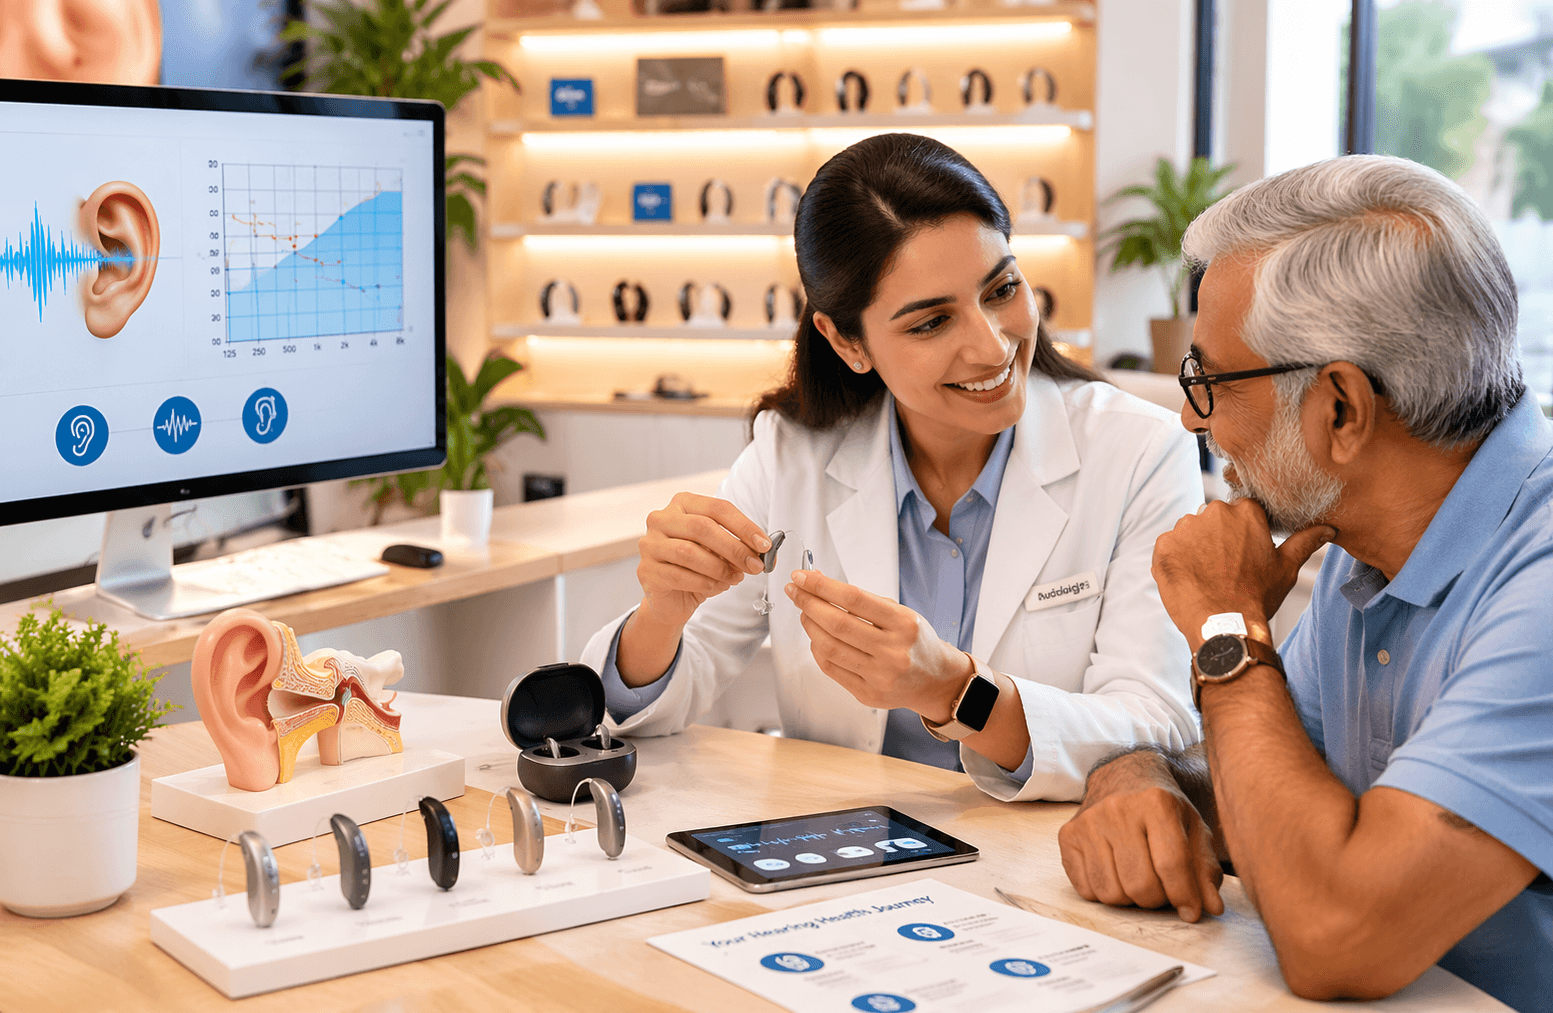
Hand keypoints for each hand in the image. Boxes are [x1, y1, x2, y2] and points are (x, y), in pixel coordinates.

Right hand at [635, 493, 769, 628]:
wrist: (672, 599)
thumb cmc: (698, 568)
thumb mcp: (722, 552)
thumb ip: (740, 547)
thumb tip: (765, 551)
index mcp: (683, 504)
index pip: (717, 508)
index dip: (744, 526)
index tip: (764, 545)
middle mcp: (661, 519)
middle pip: (702, 527)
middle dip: (734, 548)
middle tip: (755, 565)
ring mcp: (650, 544)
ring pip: (689, 552)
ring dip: (719, 568)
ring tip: (735, 578)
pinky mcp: (646, 570)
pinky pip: (679, 575)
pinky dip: (704, 583)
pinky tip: (716, 586)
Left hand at [784, 570, 968, 721]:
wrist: (935, 680)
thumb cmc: (914, 641)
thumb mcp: (900, 613)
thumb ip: (861, 600)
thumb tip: (818, 581)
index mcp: (903, 624)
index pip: (854, 599)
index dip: (822, 586)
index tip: (803, 576)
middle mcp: (893, 651)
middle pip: (837, 624)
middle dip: (808, 603)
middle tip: (795, 591)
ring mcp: (880, 676)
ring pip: (829, 648)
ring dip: (809, 626)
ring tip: (804, 612)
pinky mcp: (868, 694)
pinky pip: (831, 669)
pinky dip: (817, 649)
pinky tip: (815, 636)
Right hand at [1058, 750, 1223, 921]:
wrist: (1123, 778)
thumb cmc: (1162, 809)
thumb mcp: (1193, 829)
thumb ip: (1205, 869)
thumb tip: (1210, 907)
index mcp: (1156, 802)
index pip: (1172, 865)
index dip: (1185, 896)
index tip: (1191, 911)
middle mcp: (1117, 809)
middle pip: (1140, 885)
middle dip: (1157, 899)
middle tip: (1161, 889)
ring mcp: (1088, 822)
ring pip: (1111, 892)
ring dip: (1129, 899)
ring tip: (1137, 879)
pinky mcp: (1067, 835)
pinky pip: (1086, 890)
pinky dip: (1104, 893)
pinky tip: (1114, 874)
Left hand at [1152, 499, 1333, 649]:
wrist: (1223, 625)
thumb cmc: (1257, 596)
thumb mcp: (1285, 568)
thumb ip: (1304, 542)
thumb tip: (1328, 528)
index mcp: (1245, 511)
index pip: (1241, 512)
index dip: (1242, 534)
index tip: (1242, 554)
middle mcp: (1213, 511)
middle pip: (1214, 520)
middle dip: (1217, 539)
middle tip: (1225, 568)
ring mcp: (1185, 527)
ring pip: (1190, 532)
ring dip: (1195, 548)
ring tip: (1207, 576)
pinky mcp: (1163, 545)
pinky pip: (1169, 547)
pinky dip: (1176, 560)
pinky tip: (1189, 579)